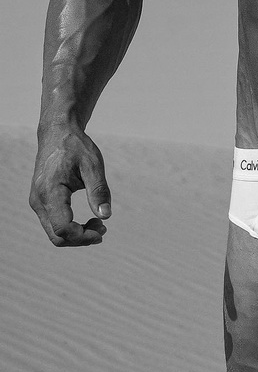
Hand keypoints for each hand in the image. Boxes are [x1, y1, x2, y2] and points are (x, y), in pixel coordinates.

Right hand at [30, 127, 111, 246]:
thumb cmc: (76, 147)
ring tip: (98, 223)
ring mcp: (37, 202)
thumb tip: (106, 216)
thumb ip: (99, 191)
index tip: (103, 229)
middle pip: (57, 236)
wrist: (57, 133)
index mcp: (50, 191)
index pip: (62, 228)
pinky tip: (87, 221)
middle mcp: (39, 200)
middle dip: (81, 238)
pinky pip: (53, 223)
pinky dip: (70, 227)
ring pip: (54, 233)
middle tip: (103, 228)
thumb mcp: (93, 164)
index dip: (83, 236)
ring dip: (76, 234)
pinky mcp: (40, 201)